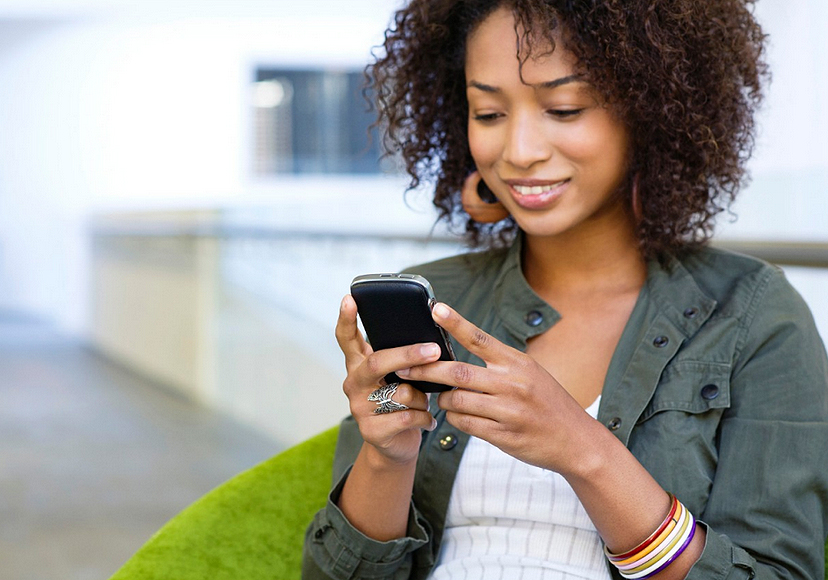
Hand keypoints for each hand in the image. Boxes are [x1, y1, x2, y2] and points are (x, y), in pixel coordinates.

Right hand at [335, 294, 439, 465]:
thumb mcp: (399, 377)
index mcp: (359, 365)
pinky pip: (408, 416)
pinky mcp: (372, 430)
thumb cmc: (401, 404)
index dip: (347, 318)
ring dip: (422, 397)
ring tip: (424, 403)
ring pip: (400, 392)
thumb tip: (430, 342)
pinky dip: (424, 418)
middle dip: (408, 355)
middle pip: (377, 362)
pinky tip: (426, 421)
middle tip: (433, 350)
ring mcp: (359, 407)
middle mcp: (354, 383)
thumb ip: (403, 360)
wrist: (395, 446)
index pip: (347, 338)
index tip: (350, 298)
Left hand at [398, 302, 593, 473]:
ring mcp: (508, 411)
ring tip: (444, 398)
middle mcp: (513, 384)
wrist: (577, 440)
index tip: (436, 308)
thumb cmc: (549, 403)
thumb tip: (459, 357)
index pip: (480, 338)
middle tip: (405, 368)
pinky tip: (460, 416)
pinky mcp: (504, 435)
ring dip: (444, 400)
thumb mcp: (531, 373)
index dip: (456, 323)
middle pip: (458, 373)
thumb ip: (499, 364)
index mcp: (518, 363)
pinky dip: (456, 419)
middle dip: (427, 371)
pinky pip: (466, 425)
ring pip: (457, 401)